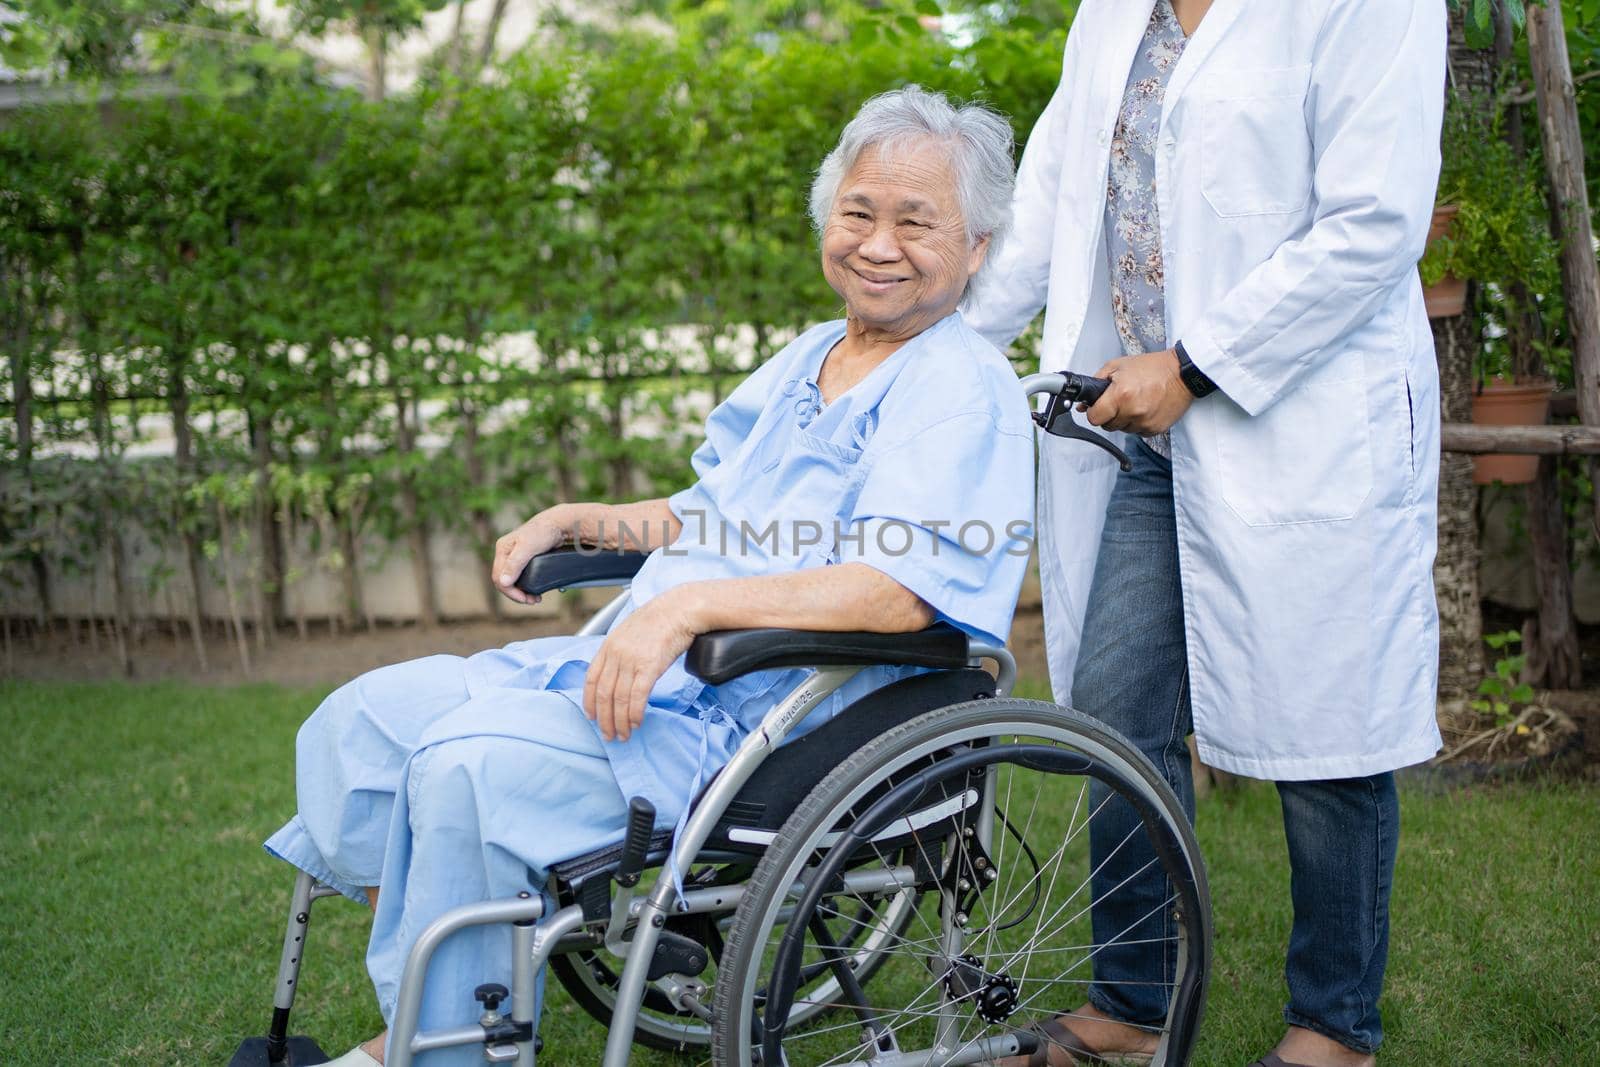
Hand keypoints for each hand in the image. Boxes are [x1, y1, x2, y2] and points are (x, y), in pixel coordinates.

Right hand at [492, 508, 570, 604]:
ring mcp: (514, 556)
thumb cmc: (543, 532)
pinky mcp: (524, 558)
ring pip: (512, 579)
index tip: (526, 599)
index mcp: (502, 549)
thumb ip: (515, 564)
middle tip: (532, 601)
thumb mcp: (528, 548)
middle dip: (516, 593)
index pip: (498, 577)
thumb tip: (504, 582)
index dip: (511, 592)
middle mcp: (506, 553)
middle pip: (504, 580)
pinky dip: (525, 585)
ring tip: (534, 598)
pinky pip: (520, 575)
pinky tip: (534, 589)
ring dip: (520, 591)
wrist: (559, 524)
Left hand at [584, 591, 699, 741]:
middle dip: (604, 719)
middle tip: (608, 735)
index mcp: (608, 645)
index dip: (589, 701)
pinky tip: (636, 723)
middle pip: (604, 694)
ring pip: (619, 699)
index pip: (591, 679)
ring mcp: (632, 660)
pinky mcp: (650, 666)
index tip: (592, 717)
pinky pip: (638, 696)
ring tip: (624, 735)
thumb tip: (618, 672)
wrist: (679, 609)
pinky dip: (635, 713)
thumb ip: (619, 651)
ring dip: (620, 721)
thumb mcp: (629, 631)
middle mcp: (616, 654)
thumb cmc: (659, 620)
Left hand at [1081, 349, 1193, 435]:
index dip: (1094, 412)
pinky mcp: (1155, 429)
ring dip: (1125, 419)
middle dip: (1110, 414)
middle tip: (1120, 400)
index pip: (1094, 418)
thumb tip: (1083, 405)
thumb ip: (1096, 383)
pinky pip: (1138, 432)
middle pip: (1107, 426)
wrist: (1182, 374)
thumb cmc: (1152, 367)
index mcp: (1120, 395)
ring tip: (1136, 401)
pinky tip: (1146, 407)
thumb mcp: (1117, 366)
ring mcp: (1145, 422)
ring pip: (1123, 430)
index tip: (1098, 407)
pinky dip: (1139, 422)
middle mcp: (1133, 411)